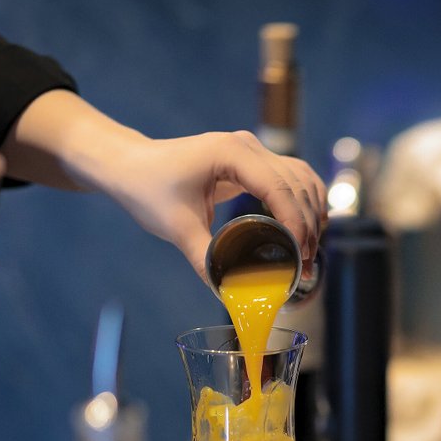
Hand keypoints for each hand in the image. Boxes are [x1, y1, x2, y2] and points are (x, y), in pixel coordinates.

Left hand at [102, 130, 327, 280]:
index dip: (296, 222)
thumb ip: (205, 259)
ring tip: (311, 250)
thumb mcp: (177, 227)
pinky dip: (303, 201)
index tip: (301, 255)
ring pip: (301, 178)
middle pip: (297, 183)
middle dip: (308, 223)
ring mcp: (251, 151)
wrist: (129, 165)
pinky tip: (308, 226)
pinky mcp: (250, 162)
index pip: (279, 187)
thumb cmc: (147, 188)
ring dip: (312, 211)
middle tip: (308, 263)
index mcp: (231, 153)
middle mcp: (247, 146)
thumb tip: (229, 294)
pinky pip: (290, 178)